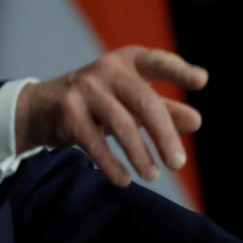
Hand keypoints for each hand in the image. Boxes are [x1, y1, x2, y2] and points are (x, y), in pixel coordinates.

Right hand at [15, 46, 207, 186]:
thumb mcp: (131, 102)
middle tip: (178, 163)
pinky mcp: (67, 110)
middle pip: (144, 102)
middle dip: (164, 135)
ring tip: (152, 175)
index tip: (201, 81)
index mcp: (128, 62)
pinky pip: (94, 141)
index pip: (158, 62)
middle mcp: (108, 69)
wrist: (42, 107)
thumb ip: (164, 109)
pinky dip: (111, 163)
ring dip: (140, 154)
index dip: (179, 70)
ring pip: (121, 124)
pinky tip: (124, 179)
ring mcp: (85, 87)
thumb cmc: (98, 102)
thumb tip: (196, 121)